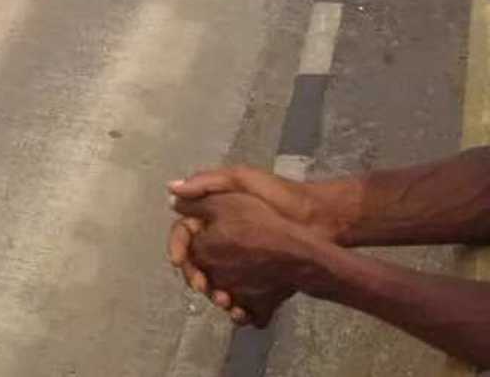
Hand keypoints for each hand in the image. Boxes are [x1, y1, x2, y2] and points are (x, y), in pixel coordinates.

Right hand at [168, 190, 322, 327]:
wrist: (320, 220)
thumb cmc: (279, 196)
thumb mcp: (241, 180)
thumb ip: (208, 183)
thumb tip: (170, 190)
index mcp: (217, 214)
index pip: (186, 232)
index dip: (179, 246)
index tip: (178, 261)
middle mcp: (226, 240)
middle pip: (198, 263)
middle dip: (196, 276)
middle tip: (203, 287)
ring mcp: (243, 263)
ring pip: (218, 283)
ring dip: (216, 294)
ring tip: (224, 300)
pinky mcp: (262, 281)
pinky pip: (243, 299)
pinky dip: (239, 309)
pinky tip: (241, 312)